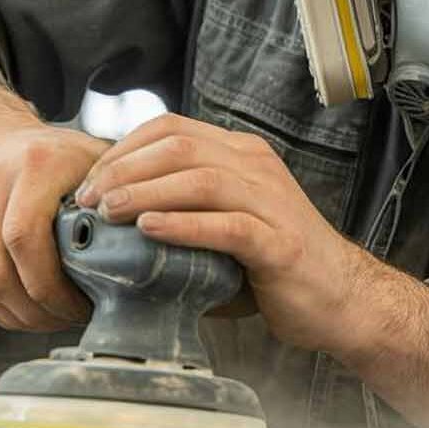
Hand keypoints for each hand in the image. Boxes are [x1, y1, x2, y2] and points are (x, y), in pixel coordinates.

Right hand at [0, 123, 107, 331]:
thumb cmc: (55, 156)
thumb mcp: (94, 161)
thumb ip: (117, 197)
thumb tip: (139, 247)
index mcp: (33, 165)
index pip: (25, 239)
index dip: (53, 285)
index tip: (81, 303)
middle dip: (37, 310)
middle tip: (68, 319)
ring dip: (16, 317)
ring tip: (49, 319)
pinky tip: (24, 309)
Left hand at [75, 115, 377, 356]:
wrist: (341, 299)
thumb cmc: (274, 267)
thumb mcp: (226, 222)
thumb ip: (184, 210)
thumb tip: (110, 220)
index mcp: (243, 156)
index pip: (172, 129)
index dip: (123, 149)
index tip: (90, 180)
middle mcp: (258, 168)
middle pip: (179, 147)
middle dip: (122, 169)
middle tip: (87, 199)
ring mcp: (272, 202)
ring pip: (199, 179)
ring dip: (144, 193)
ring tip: (108, 212)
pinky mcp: (279, 243)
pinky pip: (226, 225)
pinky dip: (182, 226)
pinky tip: (149, 231)